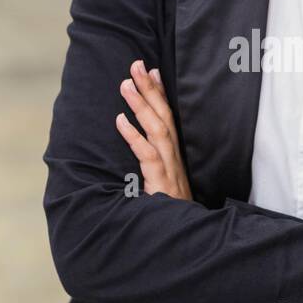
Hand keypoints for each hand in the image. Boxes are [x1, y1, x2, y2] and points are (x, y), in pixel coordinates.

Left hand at [116, 59, 192, 199]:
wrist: (183, 238)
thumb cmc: (170, 212)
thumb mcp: (164, 184)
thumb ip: (156, 165)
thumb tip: (140, 146)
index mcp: (175, 156)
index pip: (169, 118)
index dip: (160, 94)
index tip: (151, 71)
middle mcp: (175, 158)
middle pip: (164, 117)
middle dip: (150, 89)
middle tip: (136, 64)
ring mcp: (170, 170)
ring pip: (157, 131)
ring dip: (141, 106)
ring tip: (124, 85)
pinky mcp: (161, 184)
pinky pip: (148, 156)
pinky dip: (134, 137)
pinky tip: (120, 121)